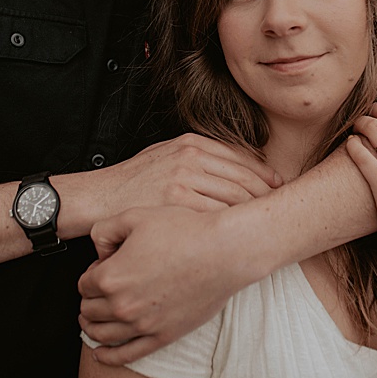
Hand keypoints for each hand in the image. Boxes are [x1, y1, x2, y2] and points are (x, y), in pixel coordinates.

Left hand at [78, 206, 247, 364]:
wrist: (225, 251)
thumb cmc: (187, 231)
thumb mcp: (138, 216)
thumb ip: (104, 230)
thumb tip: (97, 250)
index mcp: (111, 276)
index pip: (83, 284)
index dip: (91, 273)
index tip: (103, 268)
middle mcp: (122, 304)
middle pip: (89, 310)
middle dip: (91, 299)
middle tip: (103, 289)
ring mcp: (142, 324)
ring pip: (101, 333)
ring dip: (92, 326)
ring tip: (94, 319)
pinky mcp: (163, 335)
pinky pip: (126, 355)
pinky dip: (108, 356)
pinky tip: (101, 353)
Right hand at [97, 133, 281, 215]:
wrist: (97, 198)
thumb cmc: (132, 181)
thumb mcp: (166, 155)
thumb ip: (199, 156)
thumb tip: (238, 163)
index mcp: (192, 143)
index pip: (242, 157)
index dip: (264, 174)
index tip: (278, 187)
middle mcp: (190, 156)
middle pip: (244, 177)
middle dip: (266, 195)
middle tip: (279, 209)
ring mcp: (183, 178)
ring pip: (234, 196)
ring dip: (254, 211)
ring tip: (265, 225)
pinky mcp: (175, 201)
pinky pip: (215, 213)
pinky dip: (232, 224)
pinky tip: (240, 234)